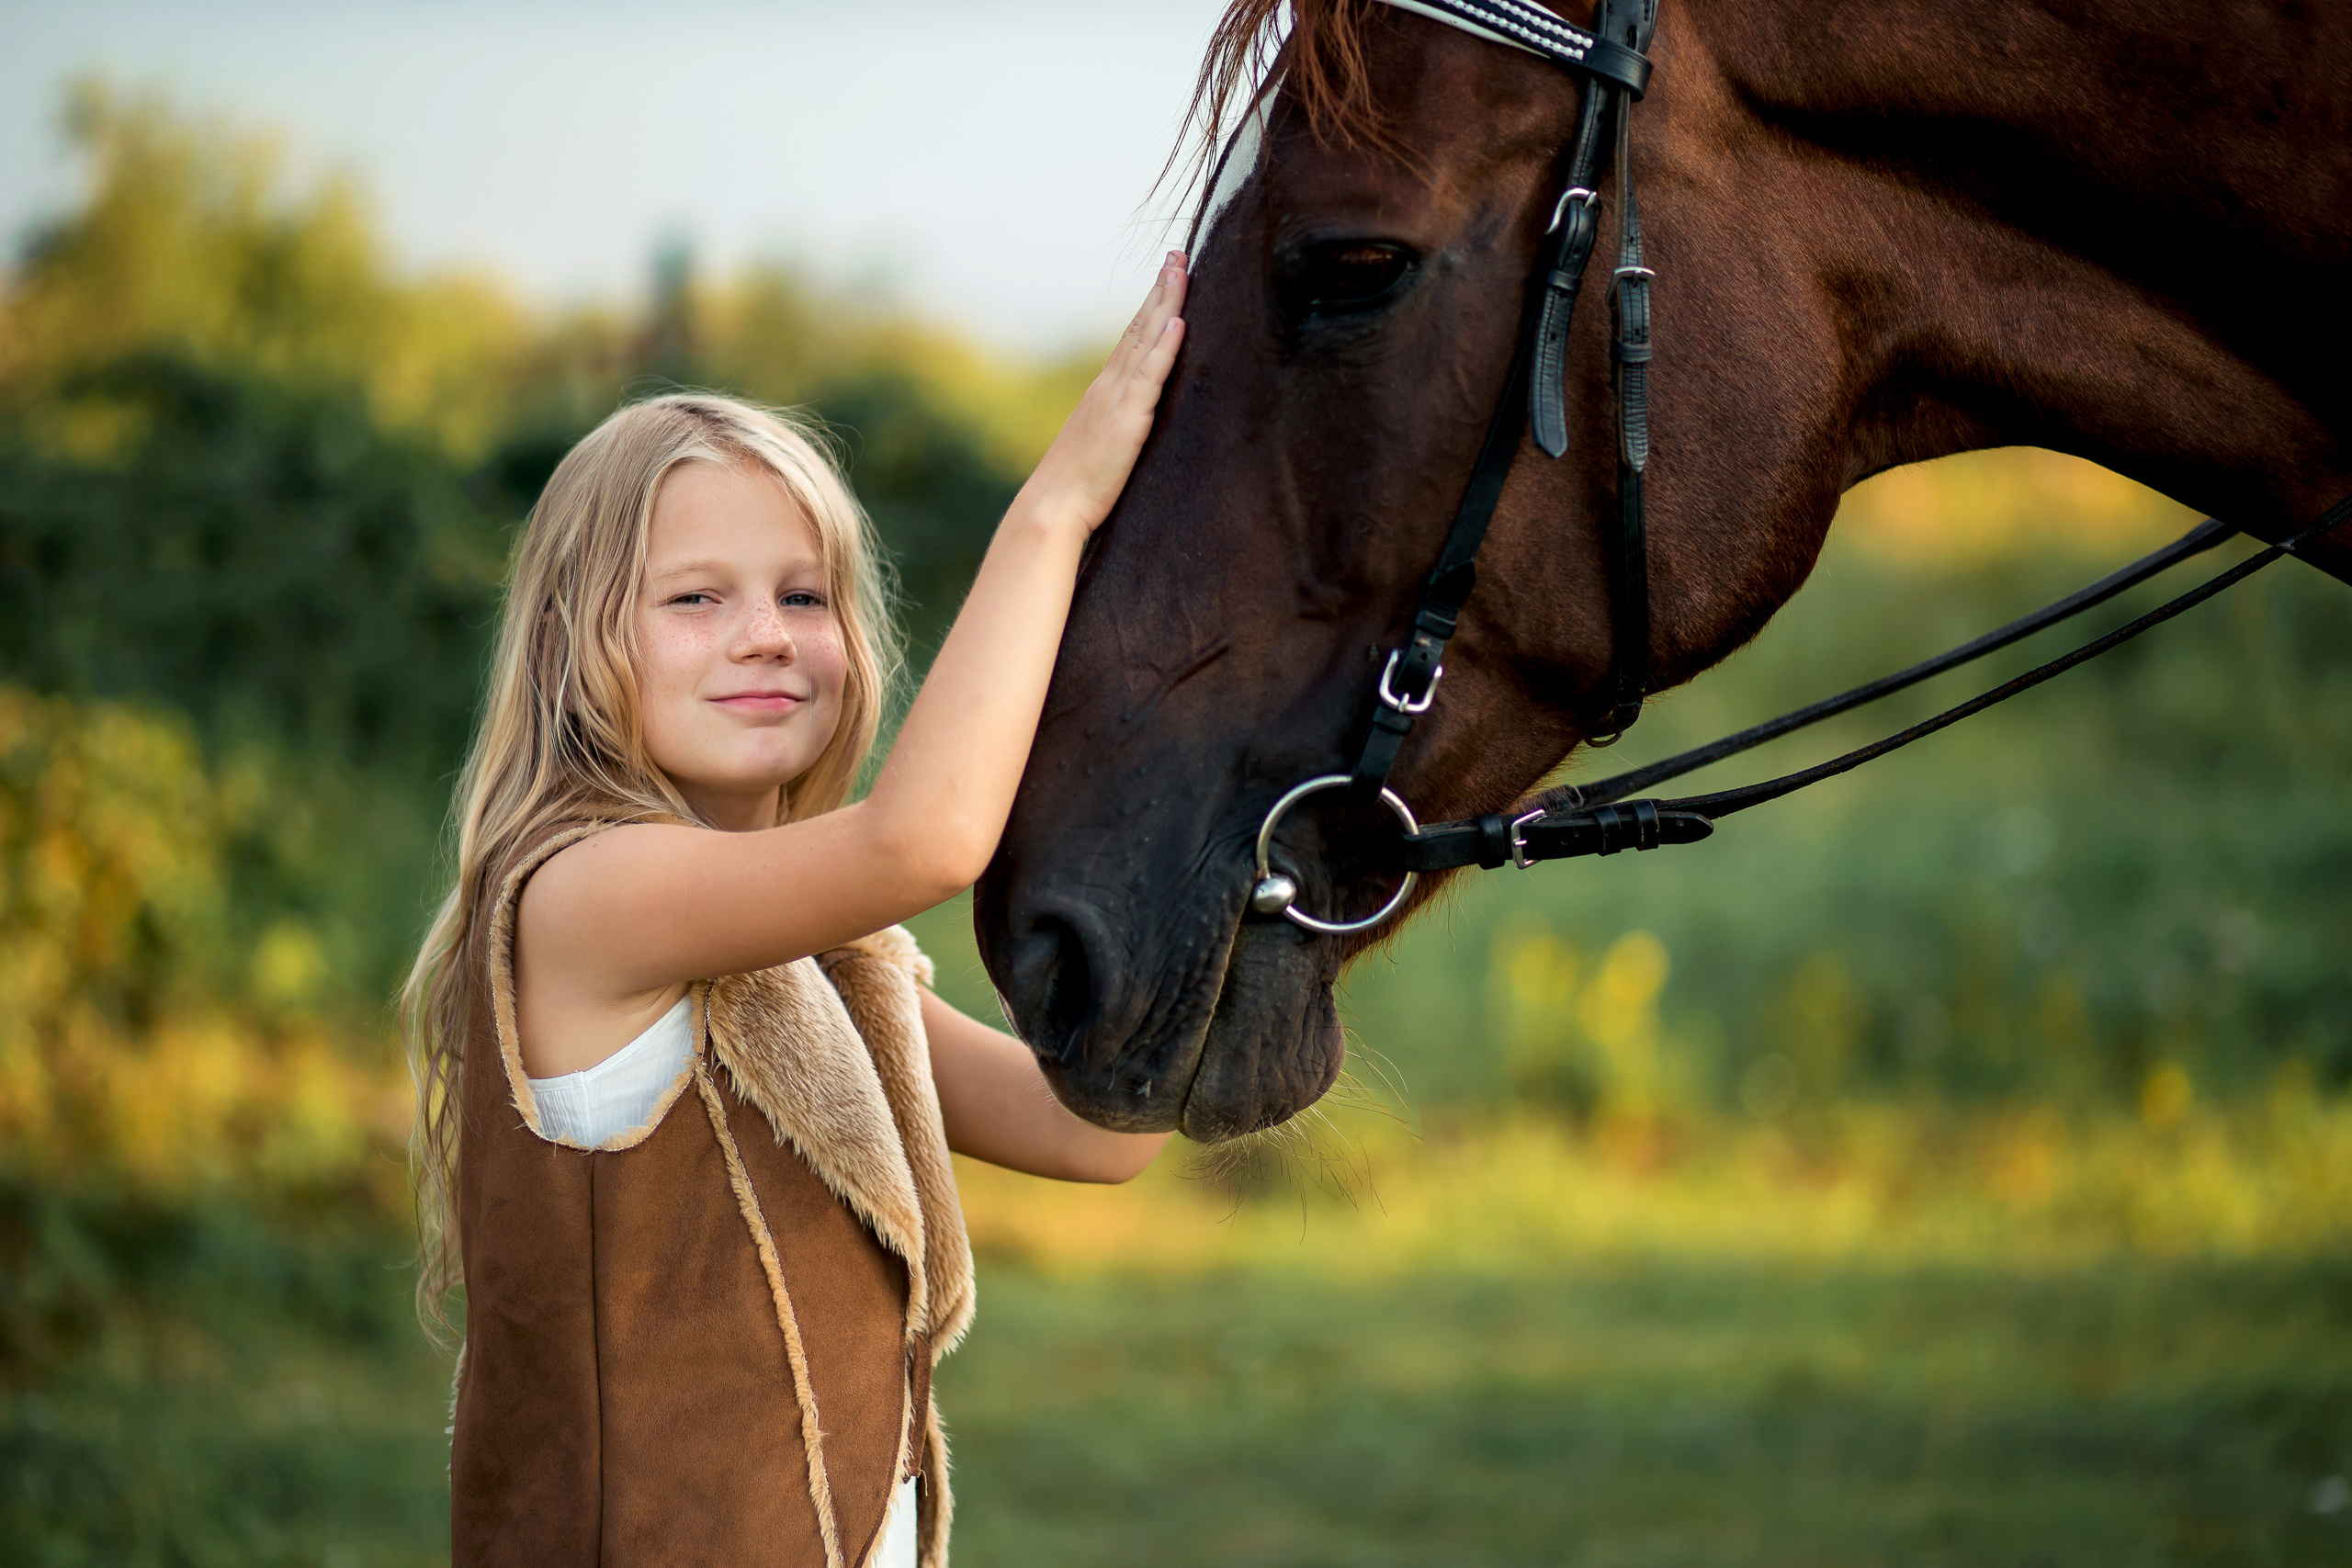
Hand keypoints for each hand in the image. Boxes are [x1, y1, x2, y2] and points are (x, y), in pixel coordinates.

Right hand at [1020, 253, 1187, 534]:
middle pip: (1138, 328)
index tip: (1166, 277)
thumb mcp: (1099, 449)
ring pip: (1145, 341)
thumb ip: (1116, 429)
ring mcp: (1116, 400)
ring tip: (1181, 270)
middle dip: (1160, 290)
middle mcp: (1108, 387)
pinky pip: (1150, 376)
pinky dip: (1164, 347)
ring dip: (1166, 303)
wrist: (1052, 508)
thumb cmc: (1074, 489)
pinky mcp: (1127, 420)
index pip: (1130, 340)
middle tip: (1177, 255)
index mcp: (1103, 394)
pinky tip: (1178, 322)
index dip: (1149, 307)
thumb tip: (1131, 425)